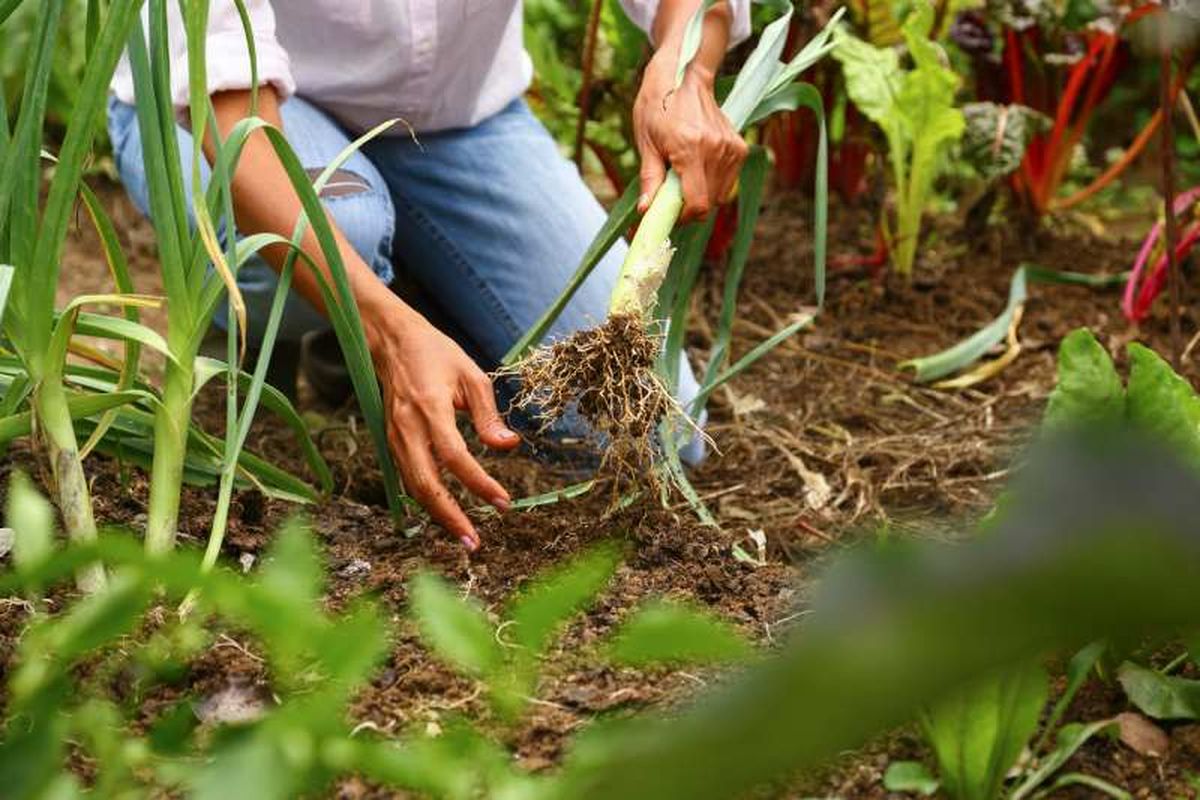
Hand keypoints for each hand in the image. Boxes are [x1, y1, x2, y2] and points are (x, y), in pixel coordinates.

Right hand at [363, 295, 519, 550]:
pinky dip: (427, 499)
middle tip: (474, 542)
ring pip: (414, 486)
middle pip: (426, 484)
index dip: (479, 483)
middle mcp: (407, 427)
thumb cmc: (436, 354)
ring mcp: (394, 436)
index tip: (503, 502)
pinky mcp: (391, 440)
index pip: (455, 456)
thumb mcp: (472, 375)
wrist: (392, 341)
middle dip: (450, 517)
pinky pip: (408, 477)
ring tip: (464, 536)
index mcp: (430, 407)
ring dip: (438, 514)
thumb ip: (488, 415)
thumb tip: (508, 446)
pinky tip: (446, 512)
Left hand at [633, 47, 748, 221]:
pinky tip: (699, 167)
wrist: (682, 75)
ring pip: (720, 195)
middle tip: (672, 194)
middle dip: (690, 207)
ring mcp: (731, 148)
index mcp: (690, 148)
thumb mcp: (646, 143)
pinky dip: (714, 183)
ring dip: (702, 194)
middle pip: (709, 202)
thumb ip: (650, 179)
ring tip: (685, 176)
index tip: (669, 213)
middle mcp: (715, 149)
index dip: (683, 217)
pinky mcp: (739, 147)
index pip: (697, 203)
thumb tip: (646, 210)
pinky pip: (728, 181)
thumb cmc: (657, 107)